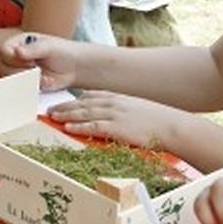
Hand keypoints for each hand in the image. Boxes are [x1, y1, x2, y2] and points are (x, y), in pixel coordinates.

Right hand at [0, 32, 78, 89]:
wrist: (75, 68)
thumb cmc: (63, 52)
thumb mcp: (49, 47)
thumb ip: (33, 49)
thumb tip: (16, 52)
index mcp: (18, 43)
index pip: (2, 51)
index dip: (13, 58)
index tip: (31, 61)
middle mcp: (15, 56)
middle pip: (0, 66)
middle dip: (18, 71)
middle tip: (36, 69)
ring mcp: (18, 70)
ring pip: (7, 78)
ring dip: (25, 80)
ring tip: (43, 75)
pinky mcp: (24, 83)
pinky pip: (18, 88)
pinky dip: (31, 88)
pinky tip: (45, 82)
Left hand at [47, 91, 179, 148]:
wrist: (172, 126)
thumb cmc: (159, 121)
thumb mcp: (138, 110)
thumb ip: (124, 112)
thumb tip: (117, 119)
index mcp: (118, 98)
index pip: (92, 95)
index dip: (75, 99)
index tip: (64, 102)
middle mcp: (113, 103)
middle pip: (82, 103)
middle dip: (65, 106)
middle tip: (50, 109)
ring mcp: (114, 115)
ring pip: (84, 113)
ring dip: (66, 114)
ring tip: (52, 116)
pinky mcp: (116, 128)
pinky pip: (92, 126)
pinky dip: (78, 126)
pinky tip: (67, 127)